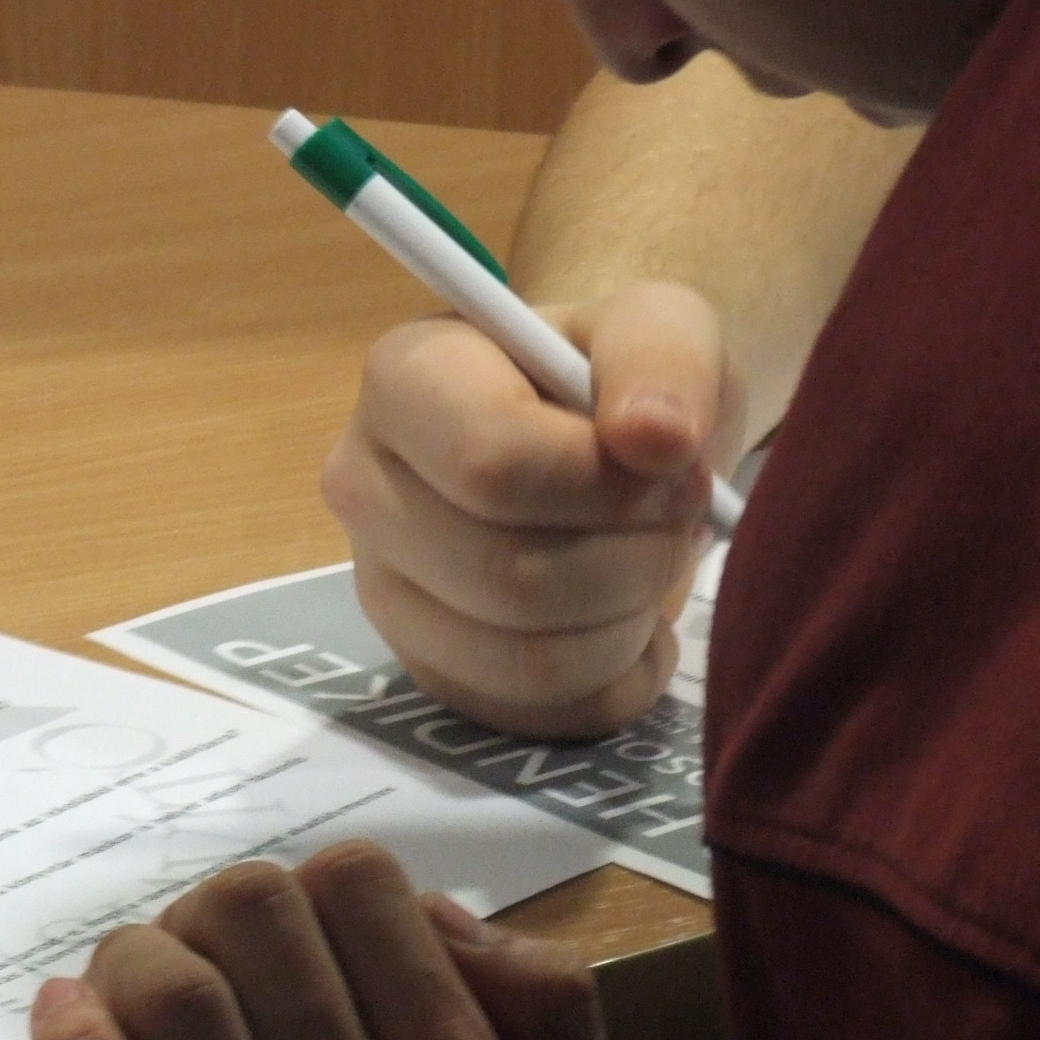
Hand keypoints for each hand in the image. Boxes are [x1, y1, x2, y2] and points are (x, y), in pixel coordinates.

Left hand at [29, 844, 635, 1039]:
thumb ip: (551, 1014)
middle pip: (252, 914)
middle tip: (208, 957)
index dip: (318, 890)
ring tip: (126, 984)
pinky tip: (64, 1021)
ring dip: (134, 963)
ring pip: (170, 996)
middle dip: (217, 914)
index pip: (360, 886)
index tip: (301, 940)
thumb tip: (440, 917)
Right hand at [321, 281, 743, 739]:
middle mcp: (364, 486)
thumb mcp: (663, 325)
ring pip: (525, 660)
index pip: (491, 464)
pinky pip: (536, 715)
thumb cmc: (620, 378)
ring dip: (629, 621)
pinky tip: (630, 623)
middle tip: (675, 521)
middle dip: (633, 558)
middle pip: (509, 575)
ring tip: (650, 565)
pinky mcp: (428, 669)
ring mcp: (384, 590)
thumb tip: (655, 440)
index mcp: (405, 379)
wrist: (614, 444)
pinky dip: (617, 680)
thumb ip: (663, 356)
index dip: (607, 484)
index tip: (673, 463)